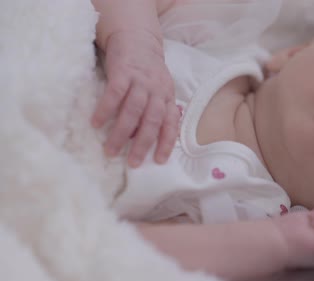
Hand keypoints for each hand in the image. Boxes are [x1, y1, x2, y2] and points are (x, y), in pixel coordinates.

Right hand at [93, 30, 179, 166]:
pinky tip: (96, 123)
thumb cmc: (147, 72)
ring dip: (121, 133)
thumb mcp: (159, 90)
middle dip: (143, 144)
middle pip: (152, 121)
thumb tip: (143, 138)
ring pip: (133, 111)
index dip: (167, 143)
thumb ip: (157, 112)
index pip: (171, 123)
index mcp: (167, 97)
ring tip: (110, 150)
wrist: (137, 39)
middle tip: (132, 163)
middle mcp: (157, 91)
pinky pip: (115, 94)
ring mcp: (140, 81)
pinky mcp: (123, 72)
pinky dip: (106, 110)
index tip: (159, 161)